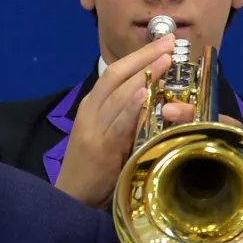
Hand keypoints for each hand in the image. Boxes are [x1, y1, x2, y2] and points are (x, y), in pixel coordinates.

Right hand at [54, 36, 178, 207]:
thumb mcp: (110, 136)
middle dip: (145, 57)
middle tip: (171, 42)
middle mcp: (91, 111)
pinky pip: (118, 124)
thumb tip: (156, 100)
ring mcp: (94, 128)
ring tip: (165, 60)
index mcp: (93, 105)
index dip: (140, 55)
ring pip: (118, 94)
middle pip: (117, 75)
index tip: (165, 42)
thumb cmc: (94, 170)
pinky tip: (145, 94)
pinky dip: (131, 107)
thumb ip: (128, 118)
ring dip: (143, 75)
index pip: (116, 72)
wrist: (72, 199)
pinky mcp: (100, 149)